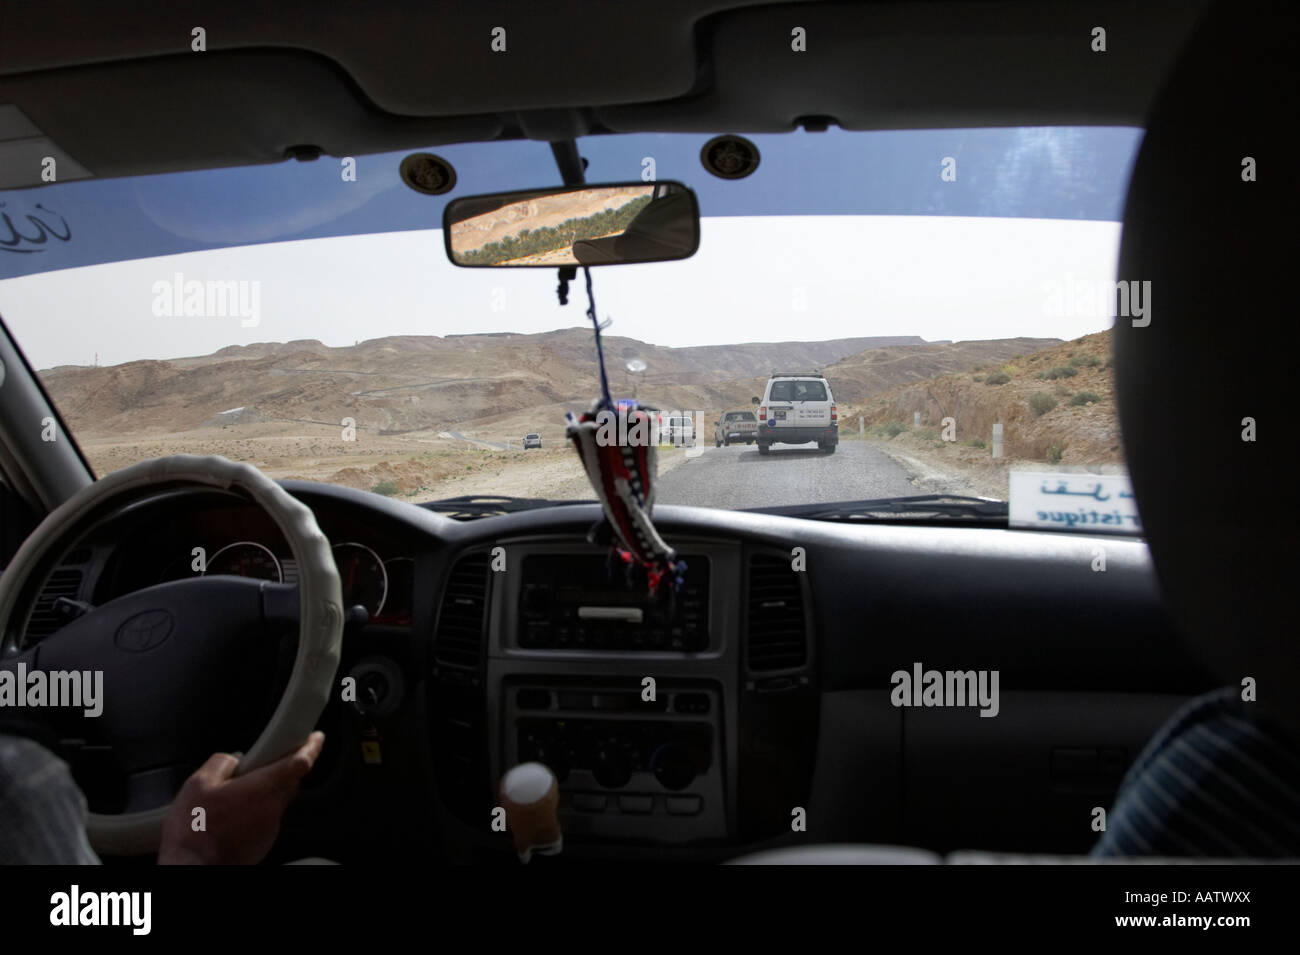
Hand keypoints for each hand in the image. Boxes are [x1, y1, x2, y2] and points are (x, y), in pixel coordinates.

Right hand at [158, 731, 323, 864]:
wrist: (192, 868)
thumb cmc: (193, 833)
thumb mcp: (197, 784)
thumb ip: (220, 763)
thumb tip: (231, 760)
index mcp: (262, 788)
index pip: (300, 762)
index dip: (310, 747)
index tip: (315, 739)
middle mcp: (272, 809)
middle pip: (290, 781)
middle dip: (279, 770)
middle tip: (259, 766)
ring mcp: (270, 828)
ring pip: (277, 800)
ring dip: (264, 793)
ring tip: (234, 796)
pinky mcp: (263, 843)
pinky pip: (266, 818)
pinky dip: (256, 811)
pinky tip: (233, 815)